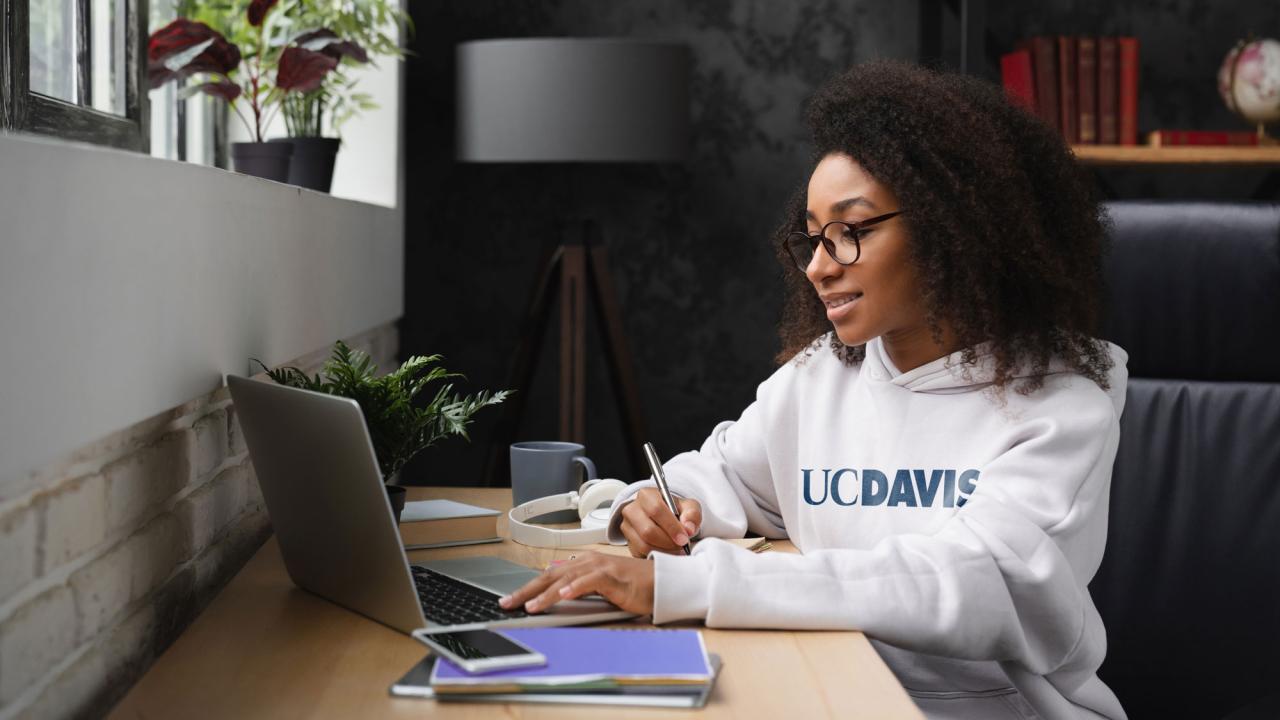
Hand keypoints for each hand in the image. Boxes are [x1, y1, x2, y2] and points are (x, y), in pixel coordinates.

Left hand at [499, 551, 654, 614]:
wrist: (659, 582)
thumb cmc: (632, 586)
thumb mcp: (600, 587)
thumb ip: (579, 586)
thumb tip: (557, 591)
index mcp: (583, 564)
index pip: (549, 576)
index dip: (528, 587)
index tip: (512, 600)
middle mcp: (588, 562)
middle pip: (550, 576)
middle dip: (527, 590)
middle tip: (508, 603)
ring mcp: (599, 567)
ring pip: (565, 580)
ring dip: (545, 594)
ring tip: (529, 606)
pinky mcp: (611, 576)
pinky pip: (588, 582)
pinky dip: (574, 588)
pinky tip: (562, 596)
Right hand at [619, 488, 701, 557]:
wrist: (665, 518)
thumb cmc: (676, 511)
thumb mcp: (688, 507)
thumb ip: (692, 515)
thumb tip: (688, 529)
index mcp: (646, 495)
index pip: (656, 510)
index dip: (671, 526)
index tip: (684, 538)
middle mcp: (632, 510)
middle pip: (648, 531)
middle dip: (668, 542)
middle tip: (682, 545)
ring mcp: (627, 527)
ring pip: (644, 545)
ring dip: (664, 551)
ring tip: (676, 549)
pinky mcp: (628, 542)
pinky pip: (641, 554)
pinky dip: (657, 556)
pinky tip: (667, 551)